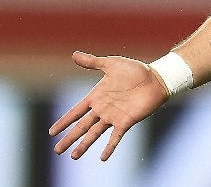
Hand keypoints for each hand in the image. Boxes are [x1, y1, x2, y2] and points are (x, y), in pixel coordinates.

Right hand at [49, 51, 170, 160]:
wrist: (157, 77)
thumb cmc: (136, 70)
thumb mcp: (111, 64)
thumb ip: (93, 62)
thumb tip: (74, 54)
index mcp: (97, 96)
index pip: (76, 112)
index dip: (64, 121)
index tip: (52, 132)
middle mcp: (103, 109)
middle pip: (82, 126)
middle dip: (69, 138)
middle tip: (57, 151)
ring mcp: (114, 116)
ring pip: (94, 134)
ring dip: (84, 145)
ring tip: (73, 156)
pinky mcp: (126, 121)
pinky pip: (116, 137)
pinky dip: (109, 147)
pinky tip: (102, 158)